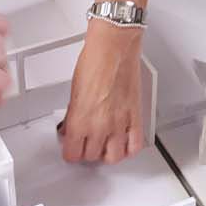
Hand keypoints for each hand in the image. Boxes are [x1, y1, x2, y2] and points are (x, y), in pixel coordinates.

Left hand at [59, 22, 144, 163]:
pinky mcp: (135, 117)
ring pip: (114, 157)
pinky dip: (129, 149)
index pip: (72, 154)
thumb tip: (71, 125)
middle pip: (92, 157)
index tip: (71, 148)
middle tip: (86, 144)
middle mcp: (99, 125)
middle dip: (87, 152)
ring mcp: (119, 123)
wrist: (113, 47)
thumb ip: (74, 114)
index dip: (71, 152)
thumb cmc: (94, 61)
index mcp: (79, 120)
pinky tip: (124, 144)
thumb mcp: (73, 91)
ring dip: (108, 154)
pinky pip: (135, 145)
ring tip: (105, 147)